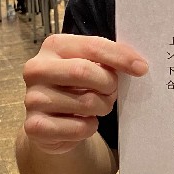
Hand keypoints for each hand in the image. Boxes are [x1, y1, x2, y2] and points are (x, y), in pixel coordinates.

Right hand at [22, 34, 147, 154]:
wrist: (53, 120)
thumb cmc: (78, 86)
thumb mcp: (92, 65)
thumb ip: (109, 60)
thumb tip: (138, 65)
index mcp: (53, 46)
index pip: (92, 46)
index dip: (120, 57)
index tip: (142, 67)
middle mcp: (37, 69)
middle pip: (84, 71)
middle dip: (108, 84)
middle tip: (113, 91)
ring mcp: (32, 98)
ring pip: (85, 102)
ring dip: (102, 107)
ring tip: (97, 106)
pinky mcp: (34, 126)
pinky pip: (78, 128)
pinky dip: (89, 127)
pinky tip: (82, 122)